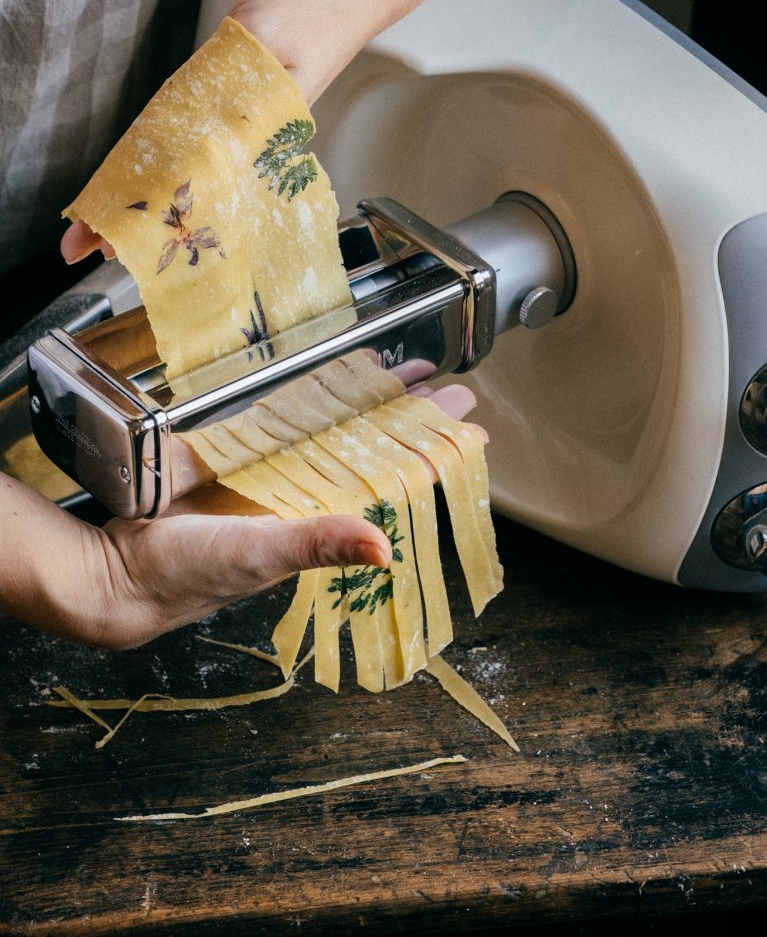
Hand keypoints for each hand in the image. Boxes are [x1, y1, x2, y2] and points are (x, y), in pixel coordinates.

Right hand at [1, 384, 481, 649]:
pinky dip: (307, 393)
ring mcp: (269, 471)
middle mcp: (303, 492)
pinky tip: (328, 373)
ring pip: (330, 426)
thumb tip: (387, 551)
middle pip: (368, 446)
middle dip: (408, 415)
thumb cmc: (193, 574)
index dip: (427, 449)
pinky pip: (280, 417)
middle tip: (449, 385)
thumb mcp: (263, 556)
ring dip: (367, 398)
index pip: (390, 477)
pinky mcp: (234, 452)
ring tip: (403, 370)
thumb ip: (318, 546)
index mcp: (320, 517)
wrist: (121, 569)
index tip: (466, 423)